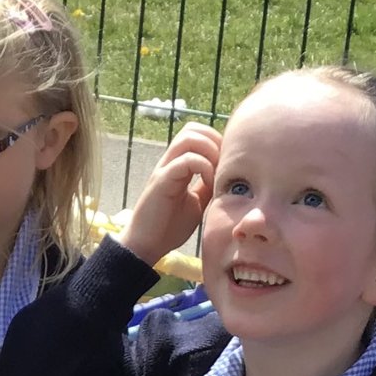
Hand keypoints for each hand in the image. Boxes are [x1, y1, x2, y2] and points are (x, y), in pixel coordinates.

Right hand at [120, 123, 219, 266]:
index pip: (197, 135)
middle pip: (193, 129)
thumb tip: (226, 176)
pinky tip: (210, 185)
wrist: (147, 246)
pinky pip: (186, 160)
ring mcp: (165, 169)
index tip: (228, 164)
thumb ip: (207, 186)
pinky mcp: (162, 181)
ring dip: (210, 150)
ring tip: (217, 173)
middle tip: (225, 165)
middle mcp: (169, 162)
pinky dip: (204, 167)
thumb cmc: (169, 227)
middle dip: (215, 140)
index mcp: (178, 165)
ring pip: (188, 138)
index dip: (216, 142)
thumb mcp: (196, 202)